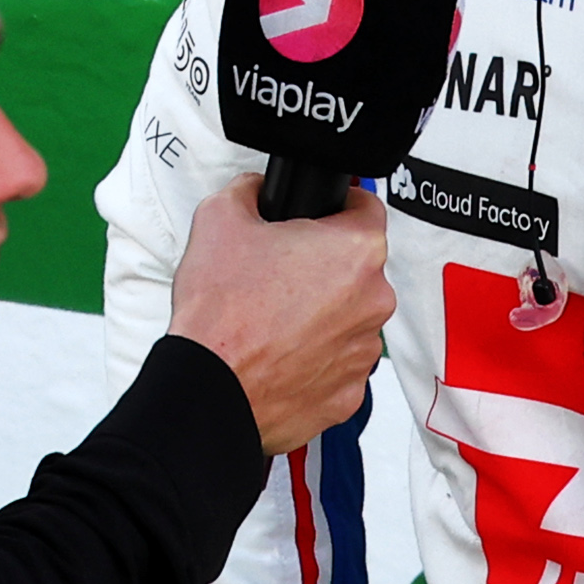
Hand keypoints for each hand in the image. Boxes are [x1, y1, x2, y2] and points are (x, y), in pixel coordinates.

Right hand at [166, 179, 395, 454]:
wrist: (208, 388)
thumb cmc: (220, 312)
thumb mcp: (218, 218)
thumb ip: (249, 190)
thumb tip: (256, 189)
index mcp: (356, 250)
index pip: (366, 208)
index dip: (337, 207)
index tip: (319, 218)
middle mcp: (374, 300)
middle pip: (357, 269)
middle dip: (323, 268)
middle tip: (276, 276)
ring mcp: (364, 352)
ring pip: (349, 319)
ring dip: (321, 317)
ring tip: (272, 322)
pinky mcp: (349, 394)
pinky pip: (337, 366)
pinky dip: (314, 360)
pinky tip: (278, 356)